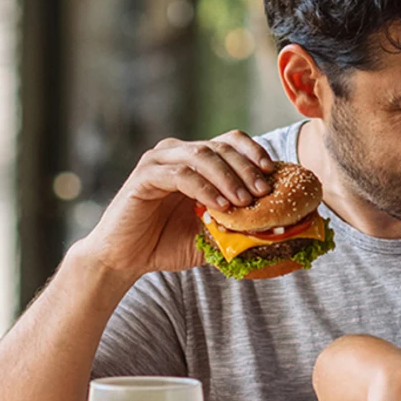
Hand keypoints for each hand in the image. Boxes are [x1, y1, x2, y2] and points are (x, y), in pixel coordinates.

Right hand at [73, 131, 276, 278]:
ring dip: (228, 177)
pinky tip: (219, 207)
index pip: (230, 141)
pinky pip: (180, 175)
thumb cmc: (166, 243)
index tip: (272, 172)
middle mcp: (176, 153)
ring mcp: (158, 161)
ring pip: (201, 156)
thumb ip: (235, 223)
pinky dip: (203, 189)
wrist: (125, 259)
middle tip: (264, 192)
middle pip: (220, 146)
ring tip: (245, 201)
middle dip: (246, 168)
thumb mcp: (209, 232)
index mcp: (194, 159)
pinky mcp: (144, 177)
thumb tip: (275, 225)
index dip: (253, 152)